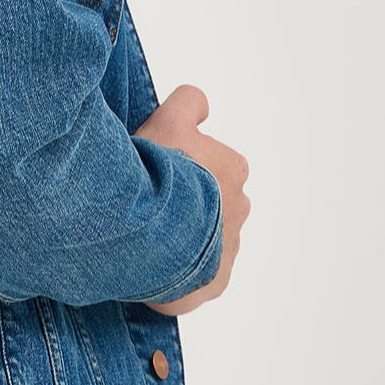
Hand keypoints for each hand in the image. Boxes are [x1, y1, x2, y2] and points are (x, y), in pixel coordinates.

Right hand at [133, 84, 249, 316]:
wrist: (145, 228)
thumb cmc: (156, 172)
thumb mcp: (169, 119)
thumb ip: (190, 103)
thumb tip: (201, 106)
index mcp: (233, 169)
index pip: (207, 166)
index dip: (179, 168)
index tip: (155, 173)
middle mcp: (240, 209)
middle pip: (208, 205)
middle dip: (184, 205)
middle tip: (149, 204)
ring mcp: (229, 249)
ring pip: (202, 241)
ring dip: (180, 238)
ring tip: (146, 237)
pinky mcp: (216, 282)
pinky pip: (196, 277)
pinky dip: (178, 273)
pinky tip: (152, 265)